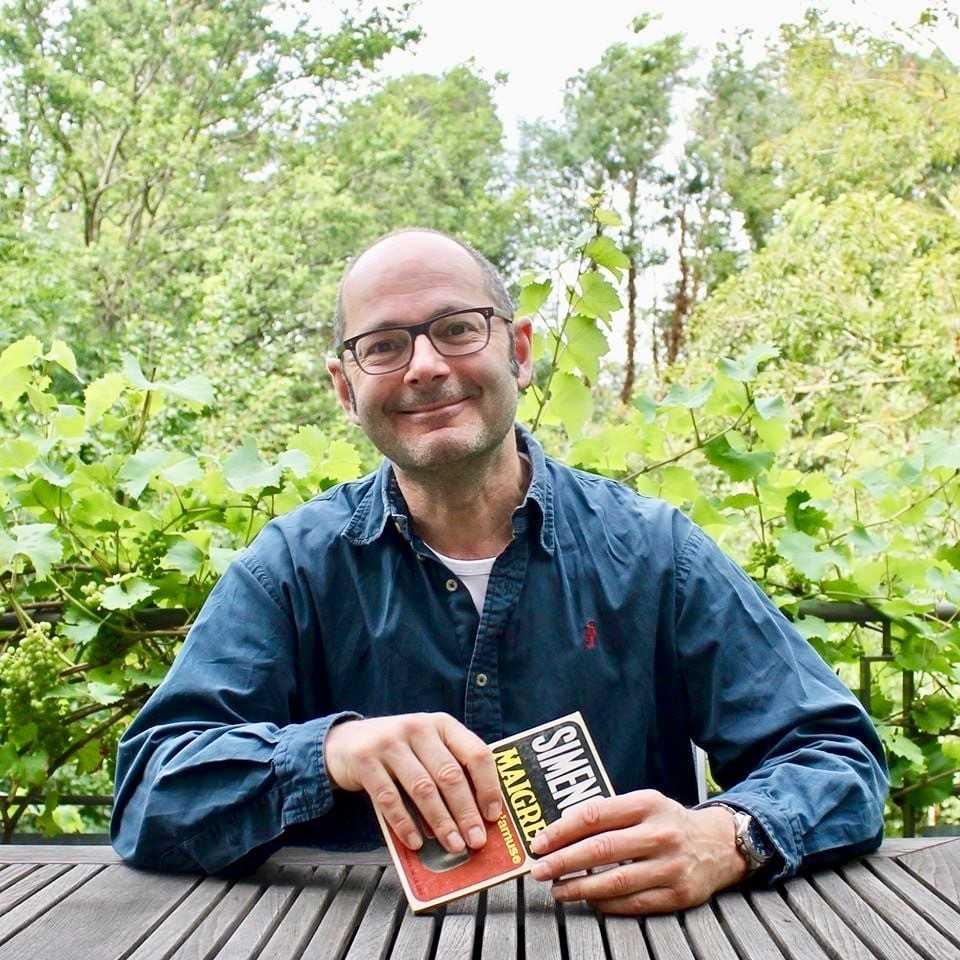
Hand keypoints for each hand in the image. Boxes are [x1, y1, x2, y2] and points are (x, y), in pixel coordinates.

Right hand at [324, 712, 502, 855]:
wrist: (345, 740)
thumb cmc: (399, 750)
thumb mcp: (427, 747)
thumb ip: (450, 768)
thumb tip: (479, 815)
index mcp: (442, 724)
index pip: (475, 753)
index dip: (488, 786)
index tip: (493, 815)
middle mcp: (418, 728)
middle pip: (449, 775)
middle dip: (466, 812)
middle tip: (476, 840)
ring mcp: (389, 742)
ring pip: (423, 788)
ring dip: (441, 822)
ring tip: (453, 845)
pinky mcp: (365, 760)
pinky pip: (389, 799)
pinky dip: (405, 824)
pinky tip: (416, 842)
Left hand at [528, 789, 747, 914]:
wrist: (720, 844)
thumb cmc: (670, 822)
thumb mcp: (644, 804)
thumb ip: (608, 813)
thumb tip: (561, 830)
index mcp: (646, 804)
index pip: (594, 815)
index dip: (562, 830)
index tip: (540, 843)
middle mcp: (659, 833)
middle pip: (601, 849)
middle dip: (563, 861)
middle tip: (540, 870)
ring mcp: (670, 866)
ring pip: (615, 881)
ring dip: (580, 888)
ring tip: (558, 890)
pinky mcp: (678, 894)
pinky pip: (633, 903)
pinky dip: (606, 904)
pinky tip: (590, 901)